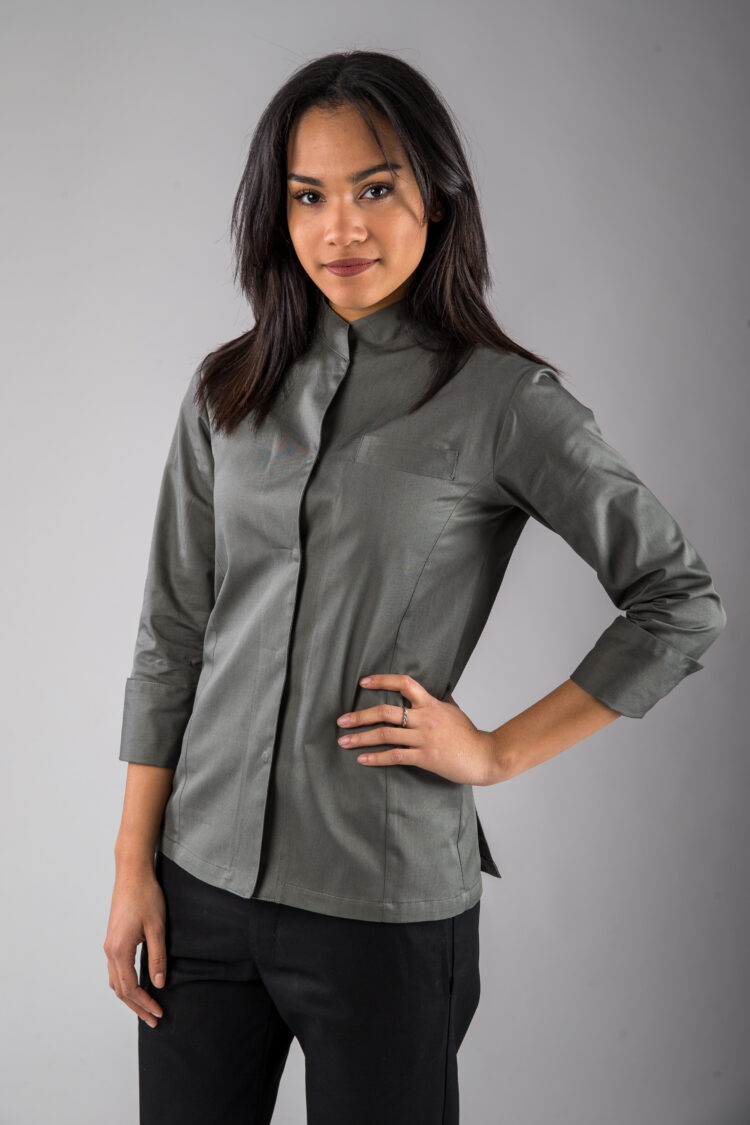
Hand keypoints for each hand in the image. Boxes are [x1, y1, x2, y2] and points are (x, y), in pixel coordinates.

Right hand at [103, 863, 167, 1028]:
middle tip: (153, 1020)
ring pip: (115, 981)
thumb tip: (159, 984)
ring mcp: (109, 945)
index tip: (159, 1013)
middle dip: (137, 1007)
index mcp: (120, 950)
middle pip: (120, 990)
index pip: (130, 988)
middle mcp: (110, 951)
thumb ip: (158, 957)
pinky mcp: (113, 939)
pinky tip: (136, 986)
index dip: (144, 1003)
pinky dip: (124, 984)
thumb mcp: (157, 927)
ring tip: (146, 1008)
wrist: (132, 873)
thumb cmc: (146, 896)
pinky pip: (115, 970)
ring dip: (129, 997)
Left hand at [336, 673, 499, 785]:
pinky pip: (395, 756)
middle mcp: (425, 718)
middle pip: (386, 711)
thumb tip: (424, 693)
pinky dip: (376, 758)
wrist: (485, 756)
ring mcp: (424, 738)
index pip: (404, 683)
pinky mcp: (425, 758)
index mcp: (431, 704)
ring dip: (361, 738)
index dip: (382, 680)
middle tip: (341, 720)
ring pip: (385, 735)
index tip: (363, 682)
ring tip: (343, 740)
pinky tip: (362, 758)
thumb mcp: (452, 710)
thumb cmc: (468, 734)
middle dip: (360, 716)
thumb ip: (435, 702)